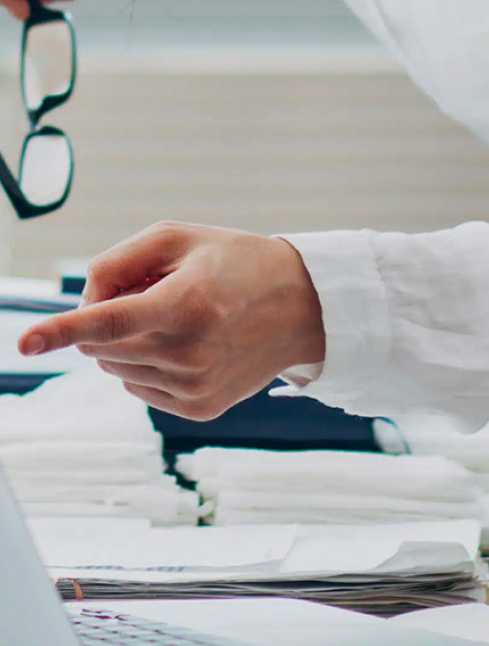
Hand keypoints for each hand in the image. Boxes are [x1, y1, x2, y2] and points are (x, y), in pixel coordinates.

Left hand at [17, 223, 325, 418]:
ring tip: (178, 315)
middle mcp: (191, 352)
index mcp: (189, 303)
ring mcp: (195, 386)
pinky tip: (184, 343)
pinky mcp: (198, 408)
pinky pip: (138, 387)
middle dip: (108, 315)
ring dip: (127, 340)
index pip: (111, 320)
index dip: (63, 330)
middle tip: (153, 290)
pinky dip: (145, 362)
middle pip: (103, 343)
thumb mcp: (181, 237)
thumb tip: (83, 306)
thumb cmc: (237, 262)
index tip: (25, 342)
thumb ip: (119, 261)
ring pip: (115, 367)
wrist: (303, 306)